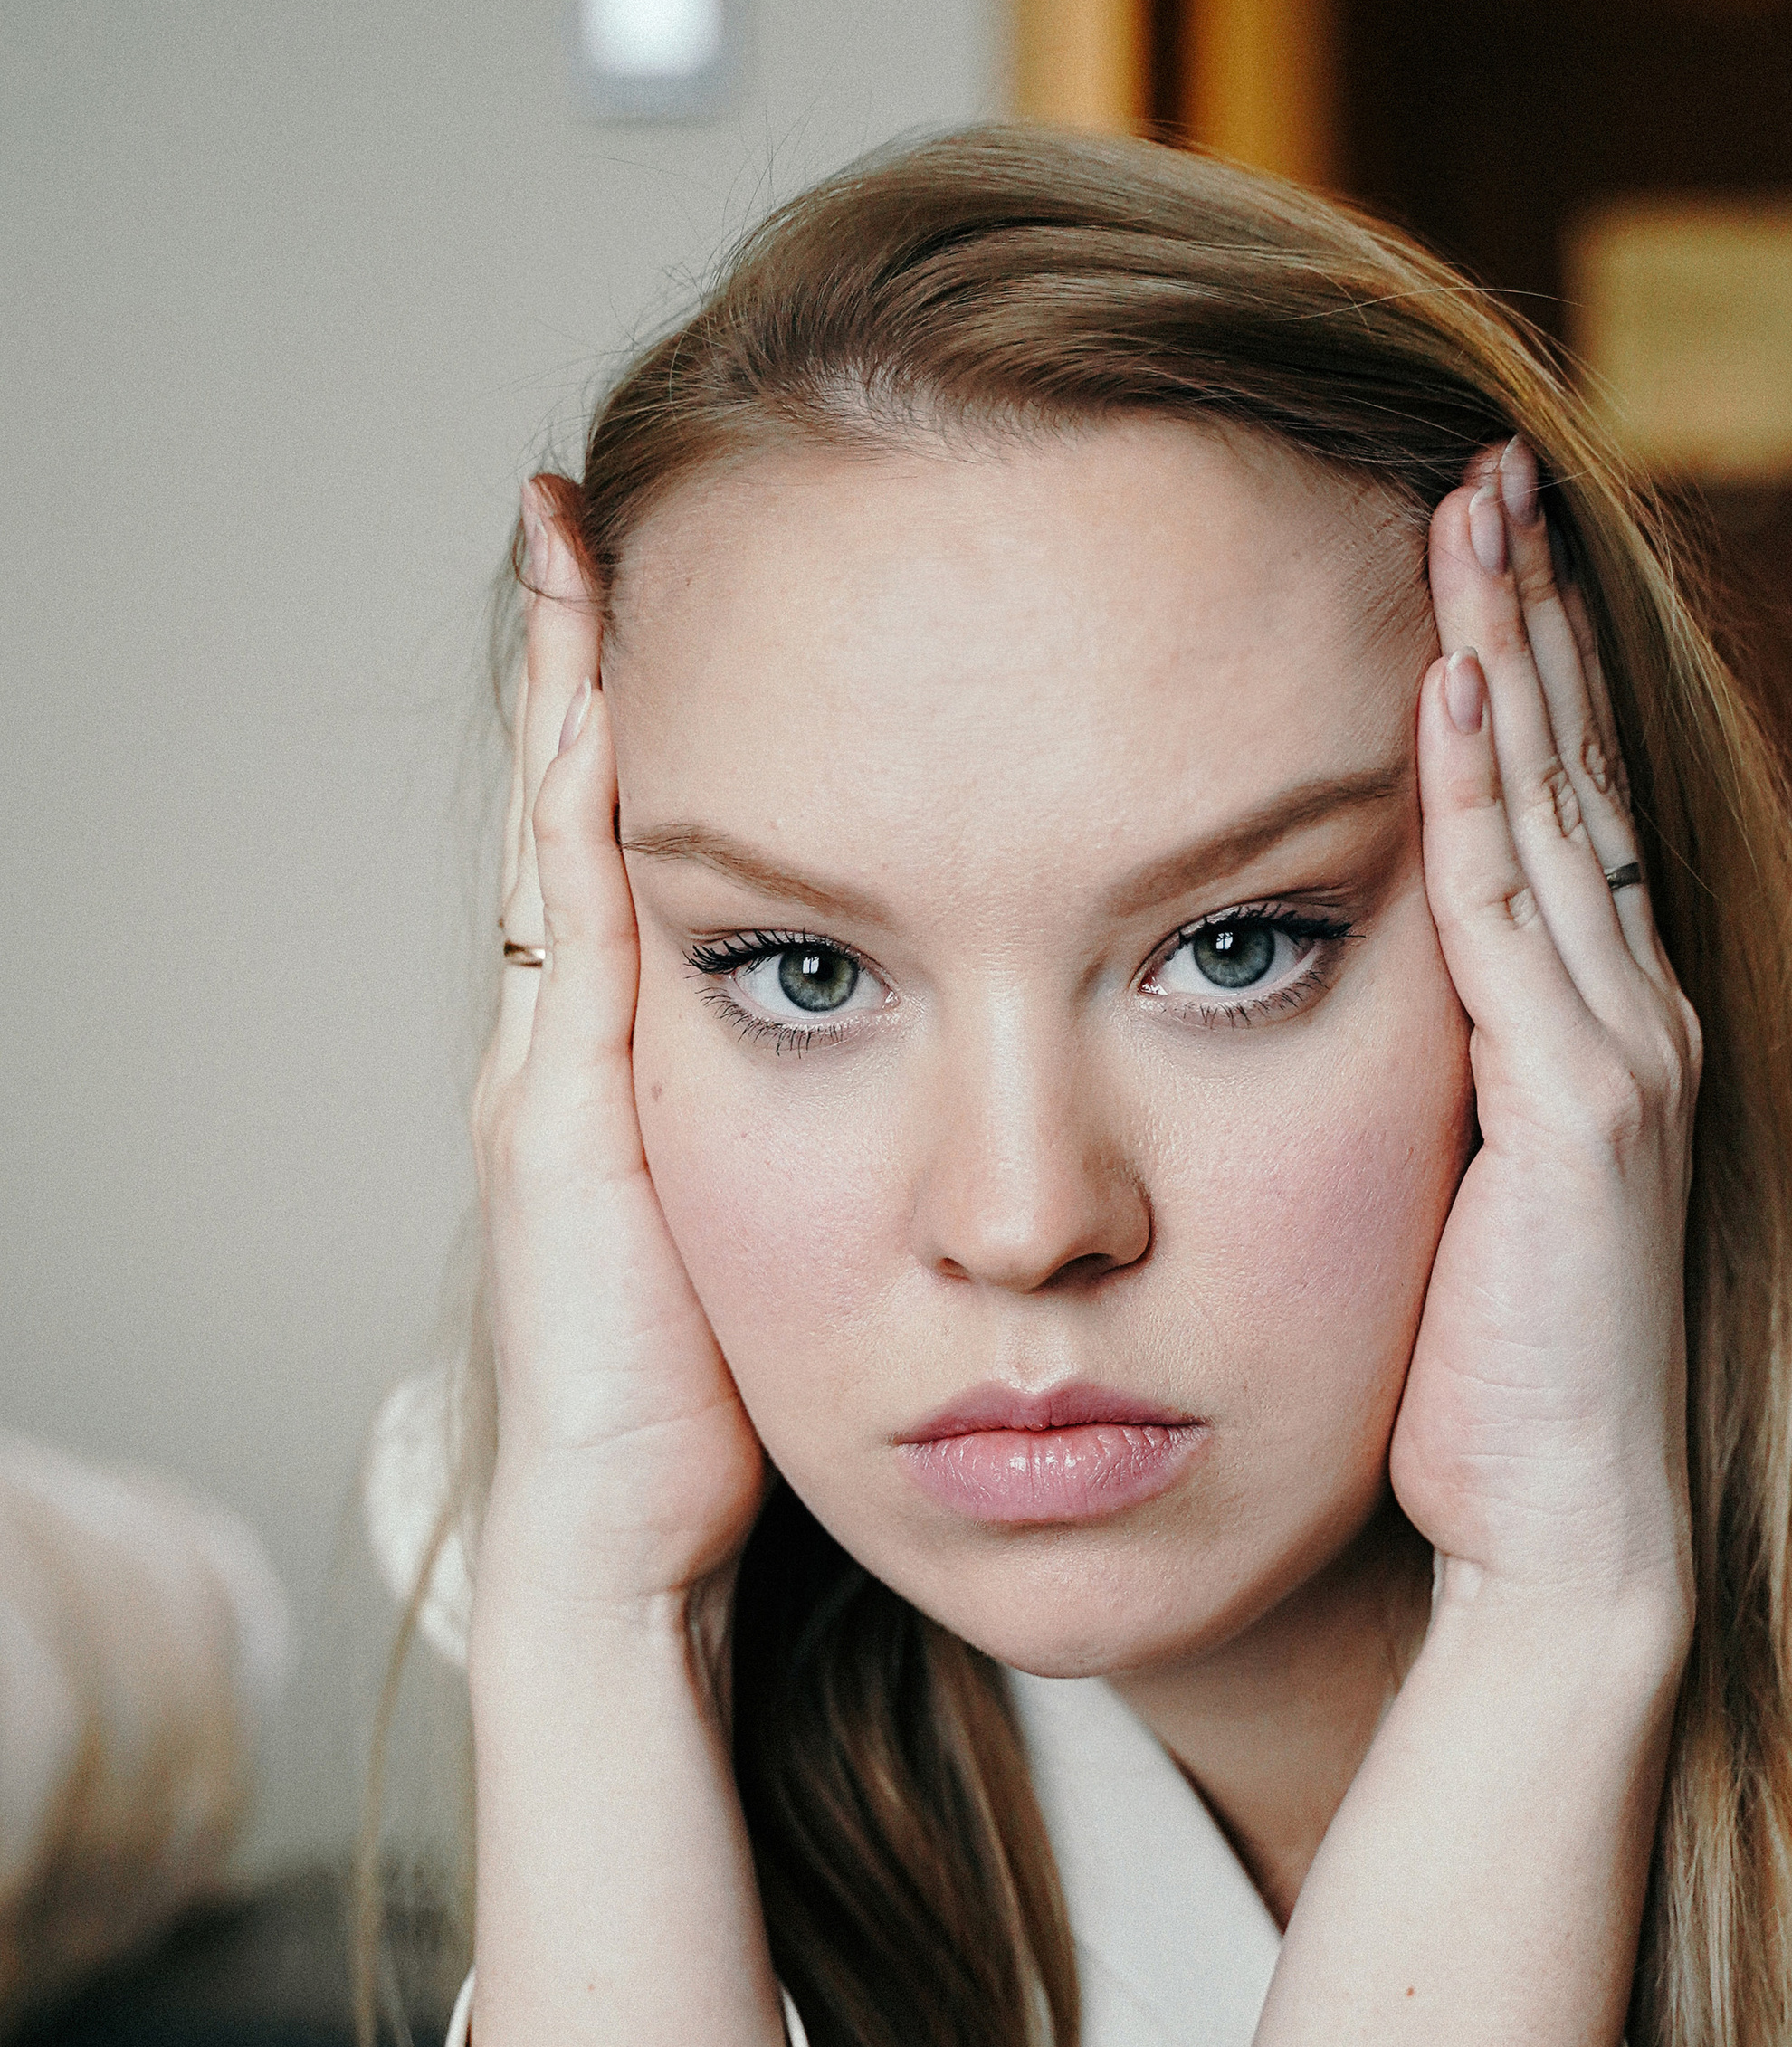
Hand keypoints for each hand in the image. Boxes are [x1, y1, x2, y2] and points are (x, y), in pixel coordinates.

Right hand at [470, 487, 765, 1626]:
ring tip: (599, 525)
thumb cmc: (736, 1436)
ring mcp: (560, 1066)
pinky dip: (577, 775)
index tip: (697, 601)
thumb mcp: (816, 1268)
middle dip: (608, 660)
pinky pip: (573, 896)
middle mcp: (586, 1051)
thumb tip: (975, 1138)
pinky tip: (600, 661)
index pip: (656, 866)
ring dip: (582, 677)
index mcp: (650, 1083)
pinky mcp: (566, 1101)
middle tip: (634, 495)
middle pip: (594, 811)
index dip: (662, 737)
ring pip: (567, 825)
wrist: (637, 1551)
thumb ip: (856, 1175)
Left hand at [1389, 442, 1699, 1639]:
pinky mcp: (1588, 1120)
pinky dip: (1490, 798)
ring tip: (1462, 507)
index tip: (1445, 539)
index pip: (1543, 812)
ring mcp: (1622, 1063)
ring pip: (1557, 814)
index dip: (1508, 670)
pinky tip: (1450, 684)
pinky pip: (1522, 924)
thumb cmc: (1462, 1398)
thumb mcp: (1412, 1203)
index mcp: (1581, 1038)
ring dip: (1508, 652)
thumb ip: (1390, 1092)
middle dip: (1519, 608)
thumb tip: (1275, 1003)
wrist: (1546, 1546)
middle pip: (1568, 771)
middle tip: (1468, 456)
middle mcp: (1626, 1024)